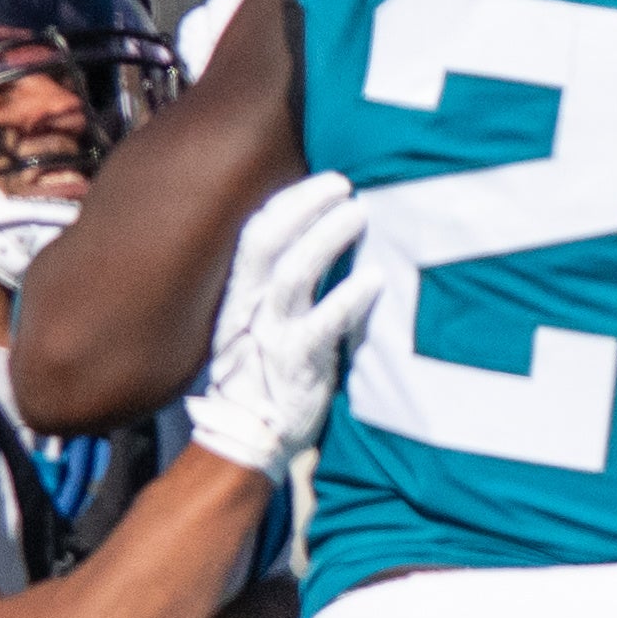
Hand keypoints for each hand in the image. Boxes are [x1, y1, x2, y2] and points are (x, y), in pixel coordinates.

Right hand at [182, 171, 381, 473]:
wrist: (248, 437)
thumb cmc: (266, 375)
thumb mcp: (262, 324)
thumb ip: (285, 287)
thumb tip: (322, 243)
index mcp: (241, 295)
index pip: (256, 234)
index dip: (288, 202)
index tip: (323, 180)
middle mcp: (250, 308)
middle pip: (268, 241)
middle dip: (304, 205)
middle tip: (343, 184)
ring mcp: (272, 335)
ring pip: (293, 274)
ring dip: (327, 239)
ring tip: (358, 214)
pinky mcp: (298, 364)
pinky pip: (322, 325)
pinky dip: (349, 297)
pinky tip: (376, 279)